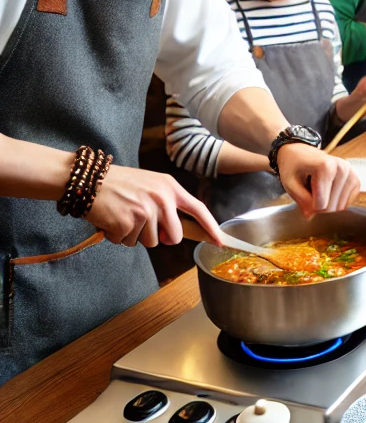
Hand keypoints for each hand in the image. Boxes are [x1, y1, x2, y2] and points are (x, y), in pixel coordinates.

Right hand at [89, 166, 222, 247]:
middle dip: (160, 238)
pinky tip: (111, 220)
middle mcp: (162, 199)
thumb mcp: (151, 185)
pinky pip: (127, 242)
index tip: (220, 241)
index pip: (198, 209)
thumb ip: (166, 204)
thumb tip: (173, 233)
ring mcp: (145, 211)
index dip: (210, 227)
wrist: (89, 180)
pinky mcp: (128, 223)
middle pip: (173, 236)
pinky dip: (117, 236)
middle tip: (143, 226)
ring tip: (123, 216)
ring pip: (148, 242)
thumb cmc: (119, 184)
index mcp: (170, 187)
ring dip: (134, 236)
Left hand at [276, 142, 359, 217]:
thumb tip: (312, 216)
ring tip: (319, 190)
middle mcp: (342, 168)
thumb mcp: (290, 183)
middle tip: (309, 194)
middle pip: (332, 207)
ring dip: (327, 205)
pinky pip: (347, 203)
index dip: (309, 207)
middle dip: (318, 208)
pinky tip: (328, 193)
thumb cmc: (294, 167)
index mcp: (326, 167)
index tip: (303, 197)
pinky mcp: (355, 180)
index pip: (321, 204)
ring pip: (340, 207)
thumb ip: (301, 201)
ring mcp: (351, 173)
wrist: (301, 153)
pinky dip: (336, 203)